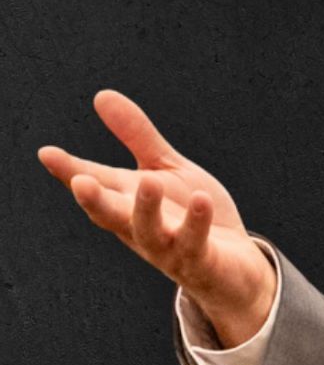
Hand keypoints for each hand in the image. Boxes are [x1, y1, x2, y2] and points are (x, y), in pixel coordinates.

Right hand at [38, 90, 277, 346]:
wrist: (235, 268)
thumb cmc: (193, 216)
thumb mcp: (167, 170)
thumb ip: (137, 137)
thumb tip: (101, 96)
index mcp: (128, 203)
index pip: (96, 184)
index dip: (70, 171)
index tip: (47, 153)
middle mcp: (141, 228)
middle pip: (111, 216)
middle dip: (94, 201)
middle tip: (80, 181)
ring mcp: (169, 248)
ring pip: (150, 233)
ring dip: (147, 209)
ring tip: (148, 182)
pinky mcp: (201, 261)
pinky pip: (195, 243)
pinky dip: (197, 223)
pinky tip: (201, 200)